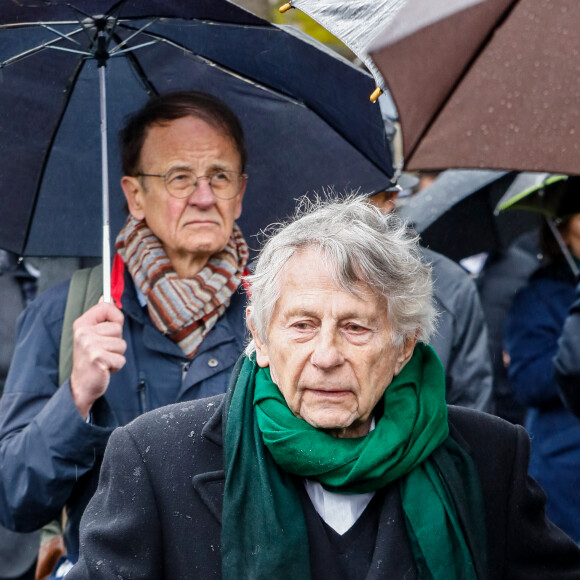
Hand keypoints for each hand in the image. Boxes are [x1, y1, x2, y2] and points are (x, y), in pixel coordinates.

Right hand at [69, 302, 125, 418]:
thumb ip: (101, 319)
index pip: (106, 307)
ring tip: (104, 360)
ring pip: (122, 344)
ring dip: (117, 355)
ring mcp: (89, 346)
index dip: (115, 317)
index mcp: (82, 324)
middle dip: (116, 342)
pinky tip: (104, 368)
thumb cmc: (90, 359)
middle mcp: (83, 333)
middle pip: (118, 328)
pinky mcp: (97, 359)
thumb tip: (107, 297)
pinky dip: (117, 366)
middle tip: (103, 351)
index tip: (111, 328)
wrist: (81, 385)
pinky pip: (121, 359)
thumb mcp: (92, 336)